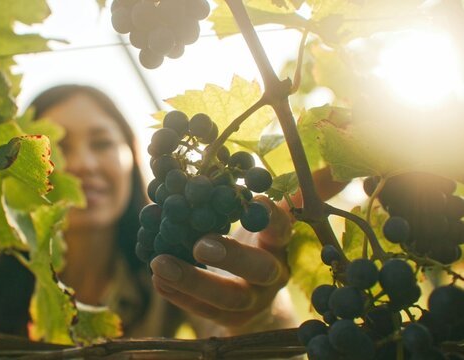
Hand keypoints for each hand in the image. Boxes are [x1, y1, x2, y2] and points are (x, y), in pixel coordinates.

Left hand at [149, 196, 292, 332]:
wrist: (257, 296)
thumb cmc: (258, 244)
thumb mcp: (272, 219)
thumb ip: (292, 197)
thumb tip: (334, 170)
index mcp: (279, 245)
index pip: (281, 230)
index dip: (271, 217)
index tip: (256, 199)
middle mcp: (271, 275)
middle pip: (259, 269)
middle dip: (232, 257)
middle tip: (200, 244)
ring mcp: (251, 302)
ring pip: (227, 298)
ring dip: (193, 281)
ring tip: (159, 263)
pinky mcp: (228, 320)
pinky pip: (203, 311)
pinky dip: (178, 296)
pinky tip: (156, 279)